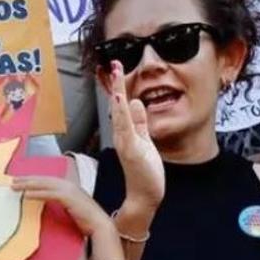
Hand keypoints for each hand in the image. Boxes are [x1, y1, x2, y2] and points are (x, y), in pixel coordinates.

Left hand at [12, 176, 113, 236]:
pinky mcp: (69, 197)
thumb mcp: (69, 208)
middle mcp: (68, 184)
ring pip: (44, 184)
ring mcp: (69, 189)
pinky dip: (37, 194)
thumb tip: (43, 203)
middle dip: (26, 179)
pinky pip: (48, 194)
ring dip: (28, 184)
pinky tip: (26, 195)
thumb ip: (58, 203)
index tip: (19, 181)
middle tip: (11, 180)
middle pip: (43, 179)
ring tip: (14, 186)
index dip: (32, 180)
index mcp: (68, 186)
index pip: (47, 180)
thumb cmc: (86, 220)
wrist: (100, 225)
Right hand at [106, 61, 164, 210]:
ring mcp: (126, 142)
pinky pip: (126, 129)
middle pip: (118, 105)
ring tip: (117, 75)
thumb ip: (139, 122)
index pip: (122, 104)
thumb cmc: (145, 172)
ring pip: (120, 113)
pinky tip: (122, 100)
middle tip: (114, 63)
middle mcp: (122, 134)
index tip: (117, 67)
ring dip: (118, 93)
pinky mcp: (132, 149)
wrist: (145, 196)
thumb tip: (136, 101)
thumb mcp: (145, 141)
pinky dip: (122, 114)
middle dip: (116, 84)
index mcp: (126, 131)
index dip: (120, 85)